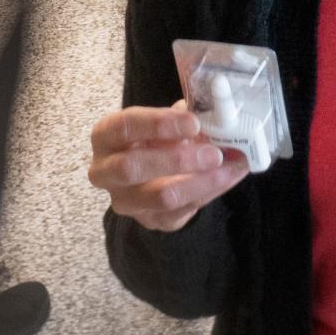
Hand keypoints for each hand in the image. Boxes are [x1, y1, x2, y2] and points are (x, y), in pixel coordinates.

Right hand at [89, 103, 248, 232]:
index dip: (158, 124)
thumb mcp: (165, 120)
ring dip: (200, 182)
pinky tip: (230, 176)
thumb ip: (182, 117)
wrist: (153, 169)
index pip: (124, 127)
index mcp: (106, 136)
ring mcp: (125, 201)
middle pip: (133, 168)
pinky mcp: (149, 221)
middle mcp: (105, 172)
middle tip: (214, 153)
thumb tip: (215, 113)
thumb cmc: (158, 136)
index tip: (193, 122)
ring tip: (229, 167)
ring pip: (159, 198)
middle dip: (178, 160)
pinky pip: (181, 212)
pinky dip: (210, 192)